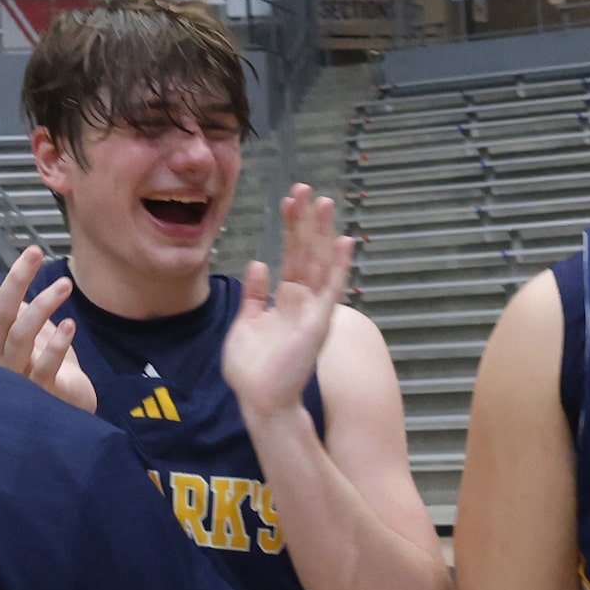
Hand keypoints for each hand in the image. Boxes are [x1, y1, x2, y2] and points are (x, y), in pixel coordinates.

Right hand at [0, 248, 94, 411]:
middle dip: (16, 281)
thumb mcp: (14, 323)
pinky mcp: (42, 391)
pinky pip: (45, 366)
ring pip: (20, 337)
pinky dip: (57, 344)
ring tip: (65, 284)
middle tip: (35, 253)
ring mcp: (17, 375)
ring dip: (43, 306)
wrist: (66, 401)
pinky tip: (70, 325)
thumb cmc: (37, 358)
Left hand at [224, 185, 346, 422]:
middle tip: (305, 188)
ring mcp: (313, 311)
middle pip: (307, 252)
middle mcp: (303, 302)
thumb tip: (258, 264)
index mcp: (285, 301)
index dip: (290, 228)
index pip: (291, 256)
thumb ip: (253, 296)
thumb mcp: (245, 324)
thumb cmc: (252, 370)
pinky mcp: (318, 323)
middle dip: (306, 221)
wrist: (260, 401)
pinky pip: (331, 289)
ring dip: (323, 233)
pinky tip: (344, 241)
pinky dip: (340, 265)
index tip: (289, 200)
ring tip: (324, 202)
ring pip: (321, 263)